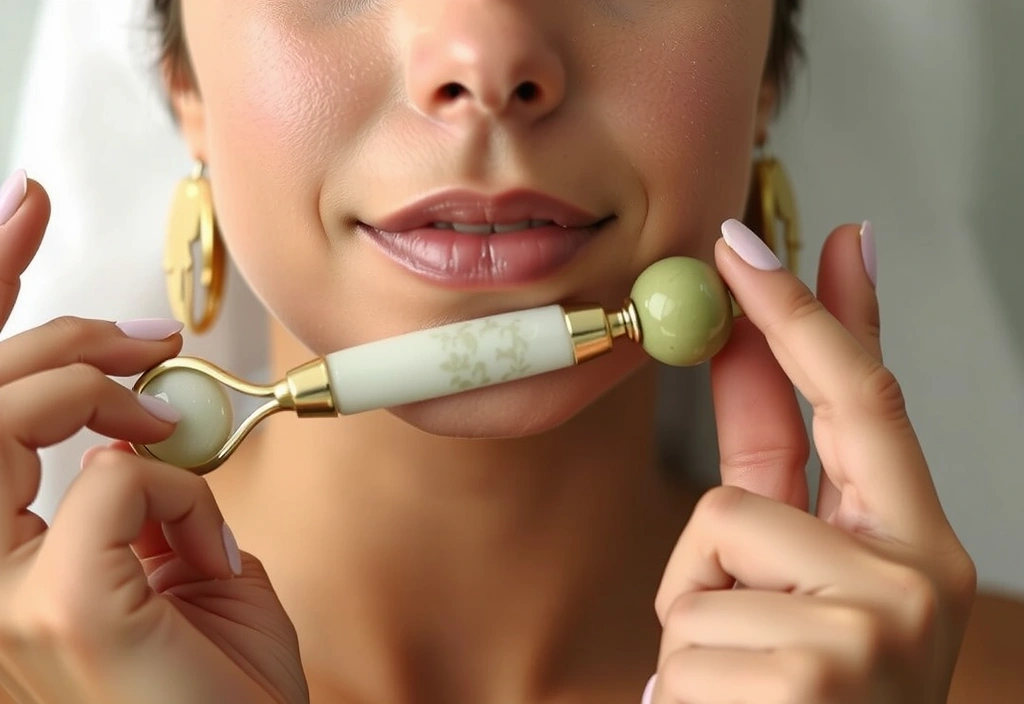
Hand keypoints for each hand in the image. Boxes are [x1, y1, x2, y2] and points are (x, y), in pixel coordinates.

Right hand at [0, 176, 308, 703]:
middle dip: (55, 333)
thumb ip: (138, 490)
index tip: (27, 208)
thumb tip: (141, 424)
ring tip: (160, 419)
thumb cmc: (214, 681)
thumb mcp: (174, 561)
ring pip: (1, 414)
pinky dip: (181, 489)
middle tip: (141, 339)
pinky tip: (210, 550)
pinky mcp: (54, 608)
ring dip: (92, 385)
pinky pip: (117, 480)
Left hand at [647, 221, 975, 702]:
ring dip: (691, 611)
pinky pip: (686, 617)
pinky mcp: (816, 673)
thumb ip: (770, 488)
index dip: (826, 315)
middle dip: (781, 317)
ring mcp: (877, 627)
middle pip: (823, 413)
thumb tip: (749, 371)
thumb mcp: (788, 595)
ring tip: (730, 682)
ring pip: (714, 534)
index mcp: (912, 555)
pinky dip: (679, 673)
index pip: (868, 406)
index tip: (786, 241)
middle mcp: (917, 579)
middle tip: (732, 243)